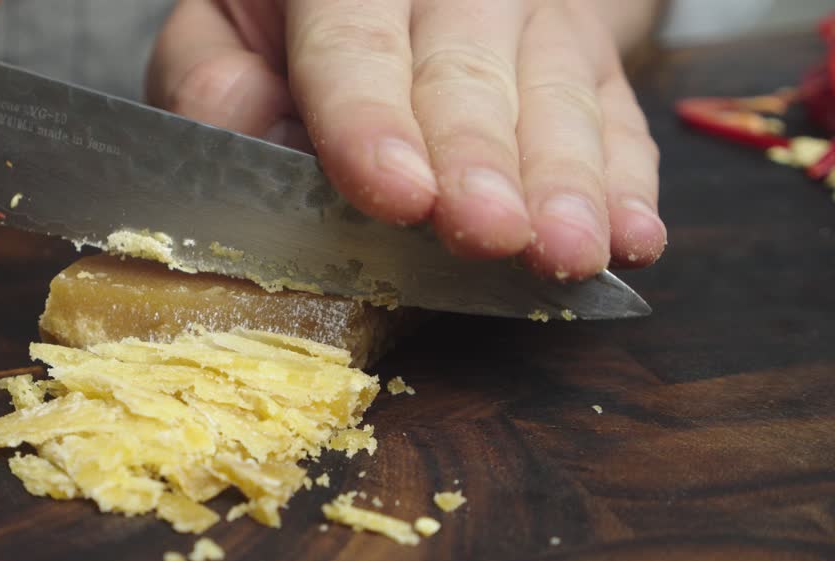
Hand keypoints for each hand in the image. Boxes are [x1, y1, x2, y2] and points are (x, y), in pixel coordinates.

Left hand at [147, 0, 666, 279]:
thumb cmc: (296, 26)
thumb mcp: (224, 32)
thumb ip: (214, 81)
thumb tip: (253, 139)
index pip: (355, 44)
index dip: (374, 122)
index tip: (396, 196)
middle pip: (467, 76)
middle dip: (480, 163)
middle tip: (487, 233)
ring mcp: (530, 19)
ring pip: (556, 97)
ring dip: (565, 184)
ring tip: (564, 252)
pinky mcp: (588, 60)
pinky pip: (618, 117)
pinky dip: (627, 182)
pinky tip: (632, 236)